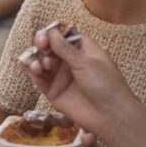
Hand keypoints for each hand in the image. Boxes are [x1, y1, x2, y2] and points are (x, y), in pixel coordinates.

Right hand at [24, 28, 141, 135]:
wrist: (110, 115)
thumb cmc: (105, 84)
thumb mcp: (86, 62)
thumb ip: (65, 48)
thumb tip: (51, 31)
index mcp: (83, 50)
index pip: (63, 36)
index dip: (53, 33)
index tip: (46, 35)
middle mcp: (70, 62)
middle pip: (50, 47)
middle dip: (43, 44)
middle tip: (41, 45)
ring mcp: (61, 77)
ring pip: (43, 62)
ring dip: (39, 59)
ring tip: (43, 65)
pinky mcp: (54, 92)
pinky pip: (39, 79)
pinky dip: (35, 72)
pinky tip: (36, 70)